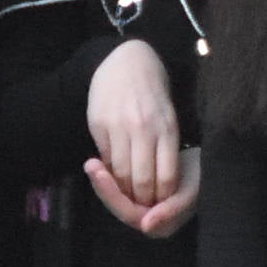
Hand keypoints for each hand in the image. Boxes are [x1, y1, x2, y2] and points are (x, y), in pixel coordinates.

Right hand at [85, 40, 181, 207]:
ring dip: (122, 189)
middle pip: (142, 181)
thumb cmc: (152, 95)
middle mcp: (144, 129)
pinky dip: (108, 171)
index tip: (160, 204)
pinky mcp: (99, 124)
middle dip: (141, 200)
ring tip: (126, 192)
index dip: (163, 198)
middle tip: (141, 205)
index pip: (167, 177)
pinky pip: (104, 159)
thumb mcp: (168, 119)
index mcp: (167, 129)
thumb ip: (165, 149)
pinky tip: (112, 173)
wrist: (126, 62)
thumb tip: (162, 186)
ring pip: (121, 174)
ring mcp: (120, 126)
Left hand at [86, 146, 199, 237]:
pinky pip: (123, 190)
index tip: (99, 173)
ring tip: (91, 162)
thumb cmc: (205, 177)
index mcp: (160, 226)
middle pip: (119, 207)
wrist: (213, 164)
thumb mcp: (191, 192)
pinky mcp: (142, 197)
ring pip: (119, 198)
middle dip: (103, 186)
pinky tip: (102, 162)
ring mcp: (145, 210)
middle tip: (90, 164)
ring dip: (104, 181)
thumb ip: (171, 210)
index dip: (112, 194)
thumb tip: (145, 226)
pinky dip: (112, 176)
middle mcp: (149, 223)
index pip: (128, 213)